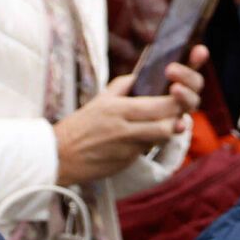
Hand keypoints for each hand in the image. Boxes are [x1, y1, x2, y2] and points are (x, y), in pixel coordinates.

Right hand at [53, 53, 204, 186]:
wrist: (61, 155)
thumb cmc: (80, 125)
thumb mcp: (100, 99)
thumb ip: (123, 86)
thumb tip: (143, 76)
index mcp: (118, 109)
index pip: (159, 104)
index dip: (175, 101)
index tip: (179, 95)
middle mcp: (124, 129)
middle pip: (166, 123)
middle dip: (177, 116)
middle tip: (179, 111)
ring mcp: (127, 148)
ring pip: (160, 139)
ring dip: (168, 131)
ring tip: (166, 124)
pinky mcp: (126, 162)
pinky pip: (147, 150)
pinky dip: (151, 143)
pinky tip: (146, 137)